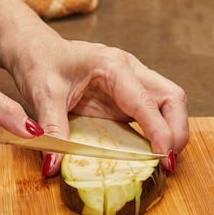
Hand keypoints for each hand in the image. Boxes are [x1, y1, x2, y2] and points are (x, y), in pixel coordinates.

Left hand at [6, 36, 188, 175]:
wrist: (36, 49)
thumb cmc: (40, 64)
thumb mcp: (42, 96)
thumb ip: (53, 129)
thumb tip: (53, 165)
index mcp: (111, 65)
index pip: (146, 101)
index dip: (160, 131)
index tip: (164, 158)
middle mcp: (129, 70)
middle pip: (172, 98)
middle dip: (177, 131)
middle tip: (168, 162)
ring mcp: (132, 81)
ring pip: (170, 103)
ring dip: (173, 131)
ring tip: (164, 161)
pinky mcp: (128, 95)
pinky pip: (155, 112)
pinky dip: (160, 132)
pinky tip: (153, 152)